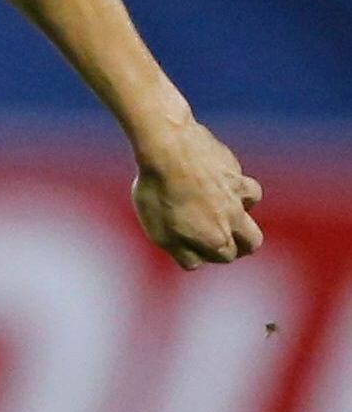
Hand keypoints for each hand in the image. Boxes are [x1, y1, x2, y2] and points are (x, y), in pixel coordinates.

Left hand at [131, 119, 263, 268]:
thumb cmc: (158, 192)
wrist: (167, 148)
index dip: (211, 254)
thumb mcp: (160, 234)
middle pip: (252, 242)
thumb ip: (183, 254)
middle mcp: (235, 218)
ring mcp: (237, 191)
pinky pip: (237, 176)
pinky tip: (213, 174)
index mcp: (217, 239)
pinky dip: (230, 179)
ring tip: (219, 201)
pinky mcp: (232, 167)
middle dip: (241, 243)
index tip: (197, 244)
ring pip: (251, 204)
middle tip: (223, 235)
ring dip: (240, 207)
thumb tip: (196, 263)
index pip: (226, 257)